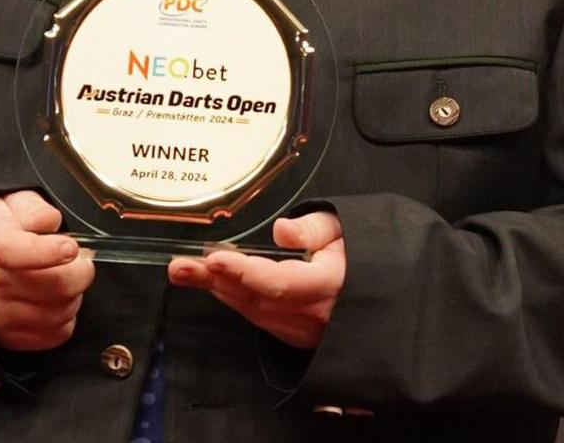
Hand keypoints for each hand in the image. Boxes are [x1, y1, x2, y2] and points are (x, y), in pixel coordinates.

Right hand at [0, 190, 93, 350]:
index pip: (12, 252)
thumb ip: (33, 208)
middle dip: (79, 270)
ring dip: (73, 294)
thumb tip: (49, 222)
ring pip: (62, 311)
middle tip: (76, 258)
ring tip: (59, 277)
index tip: (69, 247)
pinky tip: (53, 299)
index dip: (46, 252)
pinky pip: (58, 332)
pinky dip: (65, 316)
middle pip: (55, 286)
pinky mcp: (10, 338)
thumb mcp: (11, 202)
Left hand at [167, 211, 344, 348]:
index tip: (214, 260)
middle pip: (255, 298)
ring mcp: (304, 330)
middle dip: (214, 281)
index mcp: (329, 284)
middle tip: (180, 267)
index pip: (279, 282)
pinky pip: (259, 317)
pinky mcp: (296, 335)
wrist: (383, 292)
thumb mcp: (345, 228)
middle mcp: (314, 315)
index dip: (244, 272)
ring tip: (185, 271)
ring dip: (218, 290)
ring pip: (253, 311)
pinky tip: (214, 284)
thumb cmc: (361, 254)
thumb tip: (282, 230)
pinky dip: (235, 299)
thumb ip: (314, 228)